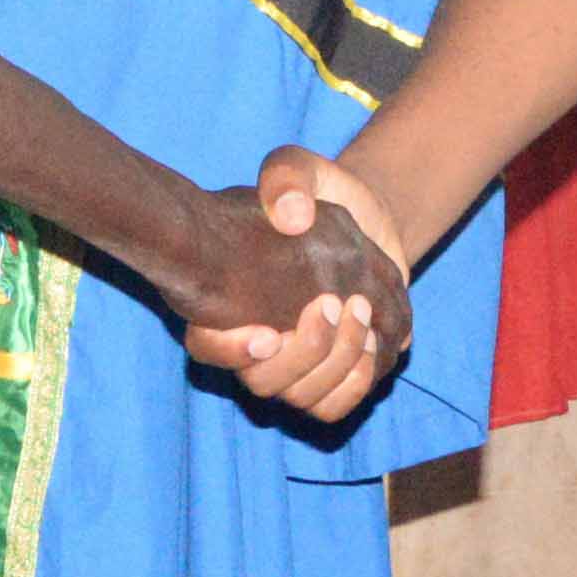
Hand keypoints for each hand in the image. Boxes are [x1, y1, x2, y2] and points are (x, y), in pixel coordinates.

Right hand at [186, 147, 420, 421]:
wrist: (367, 219)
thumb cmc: (319, 196)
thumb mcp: (300, 168)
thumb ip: (287, 177)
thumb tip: (290, 216)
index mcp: (224, 300)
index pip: (204, 344)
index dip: (225, 349)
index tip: (264, 332)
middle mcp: (251, 345)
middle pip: (261, 384)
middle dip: (301, 353)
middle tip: (331, 305)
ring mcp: (290, 368)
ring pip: (300, 399)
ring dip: (334, 364)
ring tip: (359, 314)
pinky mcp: (329, 379)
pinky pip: (333, 408)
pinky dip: (355, 383)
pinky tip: (372, 346)